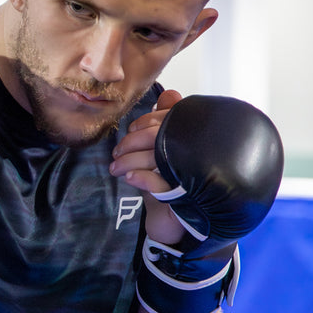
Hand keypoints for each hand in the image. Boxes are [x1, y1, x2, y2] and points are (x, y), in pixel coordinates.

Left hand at [110, 89, 185, 243]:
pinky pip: (162, 185)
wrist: (172, 219)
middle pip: (160, 138)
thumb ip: (165, 122)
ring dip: (130, 161)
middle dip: (132, 143)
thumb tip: (170, 93)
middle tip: (117, 152)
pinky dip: (143, 178)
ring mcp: (192, 178)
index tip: (131, 130)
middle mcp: (196, 157)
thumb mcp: (162, 152)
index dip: (146, 122)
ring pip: (158, 160)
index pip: (169, 121)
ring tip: (116, 167)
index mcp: (193, 142)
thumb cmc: (168, 181)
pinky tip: (130, 178)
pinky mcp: (184, 199)